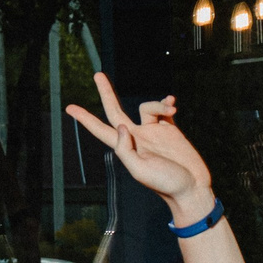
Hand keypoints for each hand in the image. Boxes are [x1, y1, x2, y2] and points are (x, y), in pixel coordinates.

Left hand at [67, 73, 212, 219]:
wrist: (192, 187)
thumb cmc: (166, 184)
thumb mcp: (140, 171)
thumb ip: (126, 149)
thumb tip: (121, 126)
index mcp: (126, 148)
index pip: (101, 129)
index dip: (85, 119)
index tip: (70, 108)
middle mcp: (137, 137)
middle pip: (116, 110)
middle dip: (106, 92)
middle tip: (97, 74)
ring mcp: (153, 132)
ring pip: (147, 107)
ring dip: (158, 103)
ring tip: (172, 108)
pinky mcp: (170, 130)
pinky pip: (164, 109)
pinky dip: (167, 102)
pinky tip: (172, 102)